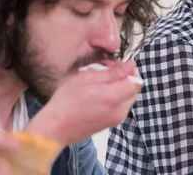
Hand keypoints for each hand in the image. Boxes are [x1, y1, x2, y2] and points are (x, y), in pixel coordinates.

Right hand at [26, 60, 141, 146]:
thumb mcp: (88, 78)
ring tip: (100, 81)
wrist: (56, 127)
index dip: (130, 69)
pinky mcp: (111, 124)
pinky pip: (121, 106)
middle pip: (134, 89)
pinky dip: (115, 97)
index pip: (136, 80)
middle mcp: (120, 110)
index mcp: (115, 97)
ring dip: (119, 87)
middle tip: (107, 70)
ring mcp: (116, 119)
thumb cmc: (67, 100)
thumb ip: (112, 72)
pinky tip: (99, 93)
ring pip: (128, 97)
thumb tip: (130, 66)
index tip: (118, 64)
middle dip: (125, 77)